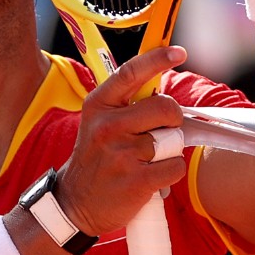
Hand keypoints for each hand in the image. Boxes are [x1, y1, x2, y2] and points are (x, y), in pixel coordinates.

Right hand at [55, 46, 188, 237]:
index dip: (157, 59)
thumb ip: (126, 105)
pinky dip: (170, 173)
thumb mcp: (99, 124)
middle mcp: (107, 126)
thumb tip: (162, 89)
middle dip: (172, 119)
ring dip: (168, 151)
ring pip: (173, 140)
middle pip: (165, 108)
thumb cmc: (97, 159)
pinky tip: (150, 178)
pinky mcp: (135, 181)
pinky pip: (175, 166)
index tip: (178, 51)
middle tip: (160, 132)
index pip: (130, 73)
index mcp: (99, 106)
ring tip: (145, 161)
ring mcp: (121, 154)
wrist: (76, 203)